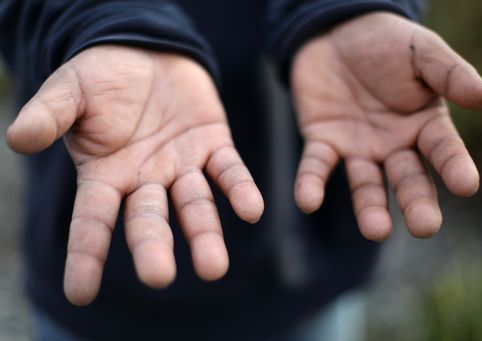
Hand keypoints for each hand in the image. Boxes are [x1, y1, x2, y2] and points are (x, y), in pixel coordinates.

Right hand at [7, 46, 263, 304]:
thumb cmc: (102, 76)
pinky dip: (239, 190)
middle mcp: (145, 179)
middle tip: (159, 277)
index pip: (93, 220)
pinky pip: (228, 171)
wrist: (146, 50)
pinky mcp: (213, 145)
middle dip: (154, 247)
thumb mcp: (70, 90)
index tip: (80, 293)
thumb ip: (50, 115)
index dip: (87, 254)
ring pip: (195, 206)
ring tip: (213, 267)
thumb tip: (17, 138)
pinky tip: (252, 210)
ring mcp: (182, 165)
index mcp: (105, 174)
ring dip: (205, 234)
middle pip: (148, 220)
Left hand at [291, 13, 481, 239]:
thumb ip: (451, 75)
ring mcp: (358, 147)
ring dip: (369, 208)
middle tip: (425, 227)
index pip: (443, 149)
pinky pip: (317, 166)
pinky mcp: (323, 142)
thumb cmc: (385, 42)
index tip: (466, 185)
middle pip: (408, 179)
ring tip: (376, 230)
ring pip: (366, 184)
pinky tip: (307, 202)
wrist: (336, 33)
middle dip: (416, 203)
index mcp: (424, 124)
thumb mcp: (421, 52)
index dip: (455, 166)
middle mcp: (394, 144)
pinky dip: (311, 183)